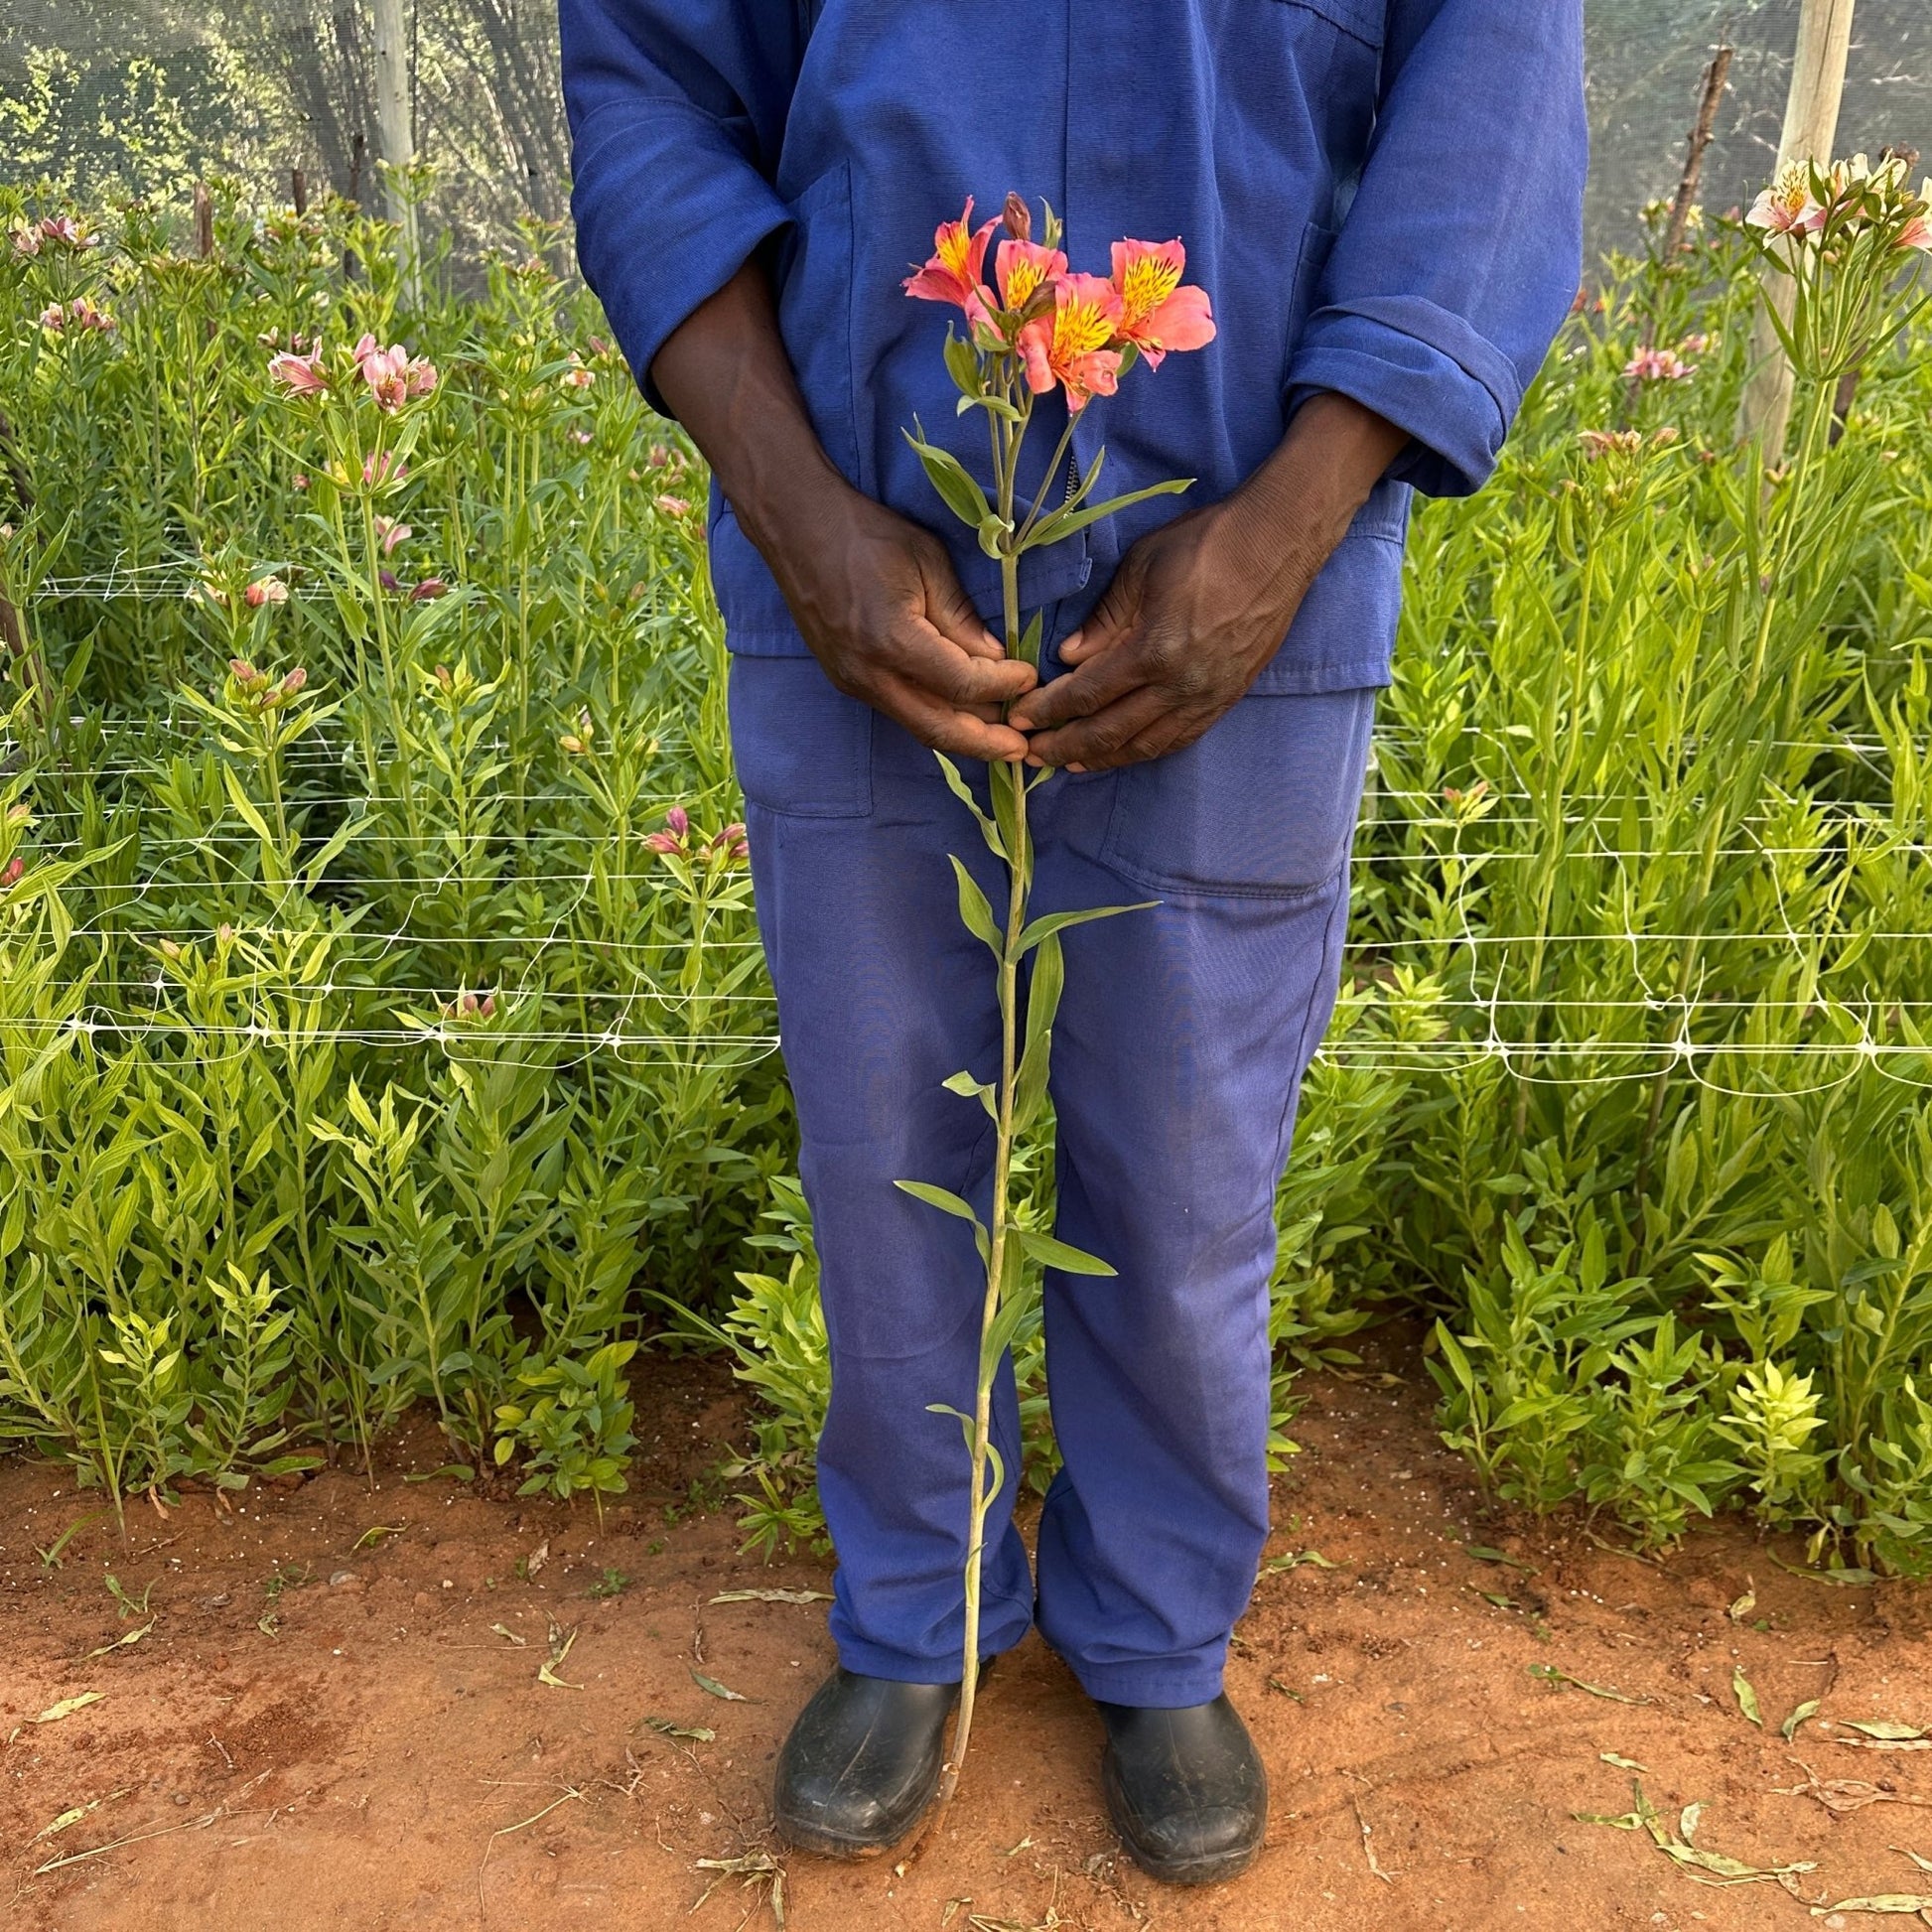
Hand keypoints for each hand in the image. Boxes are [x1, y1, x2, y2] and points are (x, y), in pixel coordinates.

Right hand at [764, 486, 1036, 763]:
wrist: (797, 528)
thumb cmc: (866, 534)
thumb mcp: (927, 562)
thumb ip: (961, 617)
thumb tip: (995, 659)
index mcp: (892, 641)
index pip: (961, 684)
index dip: (1001, 686)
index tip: (1030, 676)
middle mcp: (870, 675)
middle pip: (938, 728)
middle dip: (985, 743)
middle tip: (1022, 749)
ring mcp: (854, 682)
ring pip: (918, 725)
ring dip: (962, 737)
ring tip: (1000, 741)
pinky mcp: (847, 680)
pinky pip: (900, 711)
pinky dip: (935, 718)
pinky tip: (962, 716)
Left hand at [1008, 394, 1408, 770]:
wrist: (1280, 544)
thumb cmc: (1207, 543)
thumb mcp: (1142, 568)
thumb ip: (1104, 619)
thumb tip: (1068, 657)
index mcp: (1155, 651)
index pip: (1088, 694)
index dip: (1049, 711)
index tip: (1020, 718)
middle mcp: (1182, 686)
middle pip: (1111, 732)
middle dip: (1065, 745)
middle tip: (1031, 753)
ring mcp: (1208, 697)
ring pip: (1146, 745)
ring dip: (1103, 757)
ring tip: (1070, 762)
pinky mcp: (1228, 697)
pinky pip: (1179, 738)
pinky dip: (1145, 751)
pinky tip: (1124, 752)